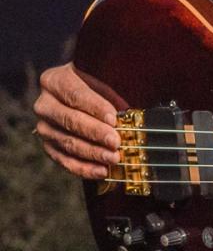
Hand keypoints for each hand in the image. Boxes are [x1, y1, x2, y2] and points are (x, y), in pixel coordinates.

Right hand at [34, 62, 119, 178]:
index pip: (76, 94)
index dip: (95, 107)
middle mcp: (45, 104)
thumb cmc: (96, 84)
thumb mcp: (103, 79)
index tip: (113, 118)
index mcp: (55, 80)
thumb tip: (130, 112)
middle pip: (70, 120)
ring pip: (68, 142)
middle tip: (116, 142)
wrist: (78, 93)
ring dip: (93, 153)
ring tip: (113, 158)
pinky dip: (84, 168)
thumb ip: (113, 91)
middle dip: (95, 133)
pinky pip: (65, 160)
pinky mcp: (49, 146)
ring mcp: (44, 127)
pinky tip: (102, 171)